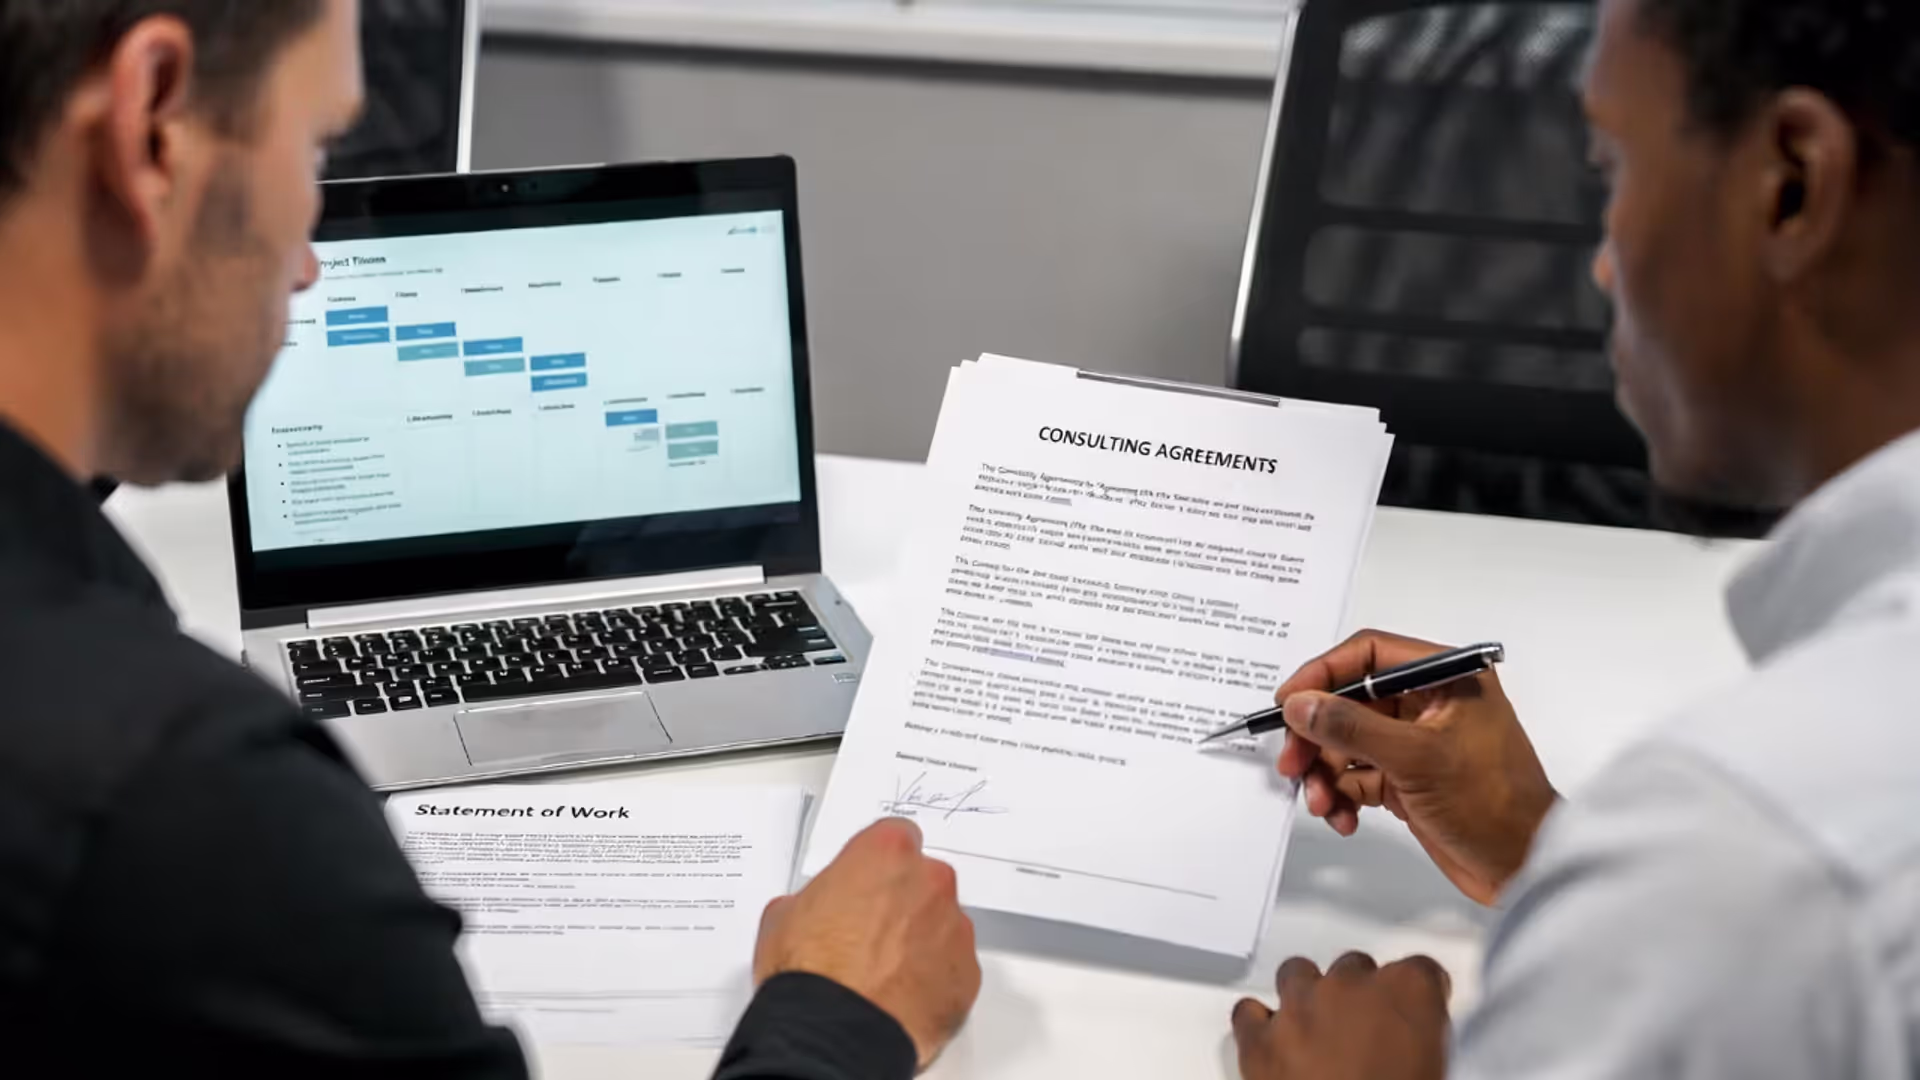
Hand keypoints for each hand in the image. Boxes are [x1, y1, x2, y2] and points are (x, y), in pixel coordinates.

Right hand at [754, 818, 980, 1069]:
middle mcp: (930, 883)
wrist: (833, 1032)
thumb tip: (818, 911)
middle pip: (925, 880)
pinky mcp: (967, 975)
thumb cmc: (809, 972)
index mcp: (887, 853)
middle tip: (871, 934)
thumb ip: (818, 896)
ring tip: (884, 974)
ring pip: (942, 924)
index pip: (896, 837)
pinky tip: (901, 997)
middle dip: (903, 901)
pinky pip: (954, 968)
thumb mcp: (784, 915)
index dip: (879, 864)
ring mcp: (955, 929)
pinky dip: (935, 979)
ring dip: (920, 941)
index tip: (867, 883)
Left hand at [1231, 953, 1449, 1079]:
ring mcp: (1299, 1006)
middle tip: (1363, 1036)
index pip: (1422, 970)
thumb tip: (1413, 1051)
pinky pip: (1249, 1012)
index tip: (1414, 1014)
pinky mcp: (1259, 1038)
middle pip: (1354, 967)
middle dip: (1359, 997)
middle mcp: (1351, 985)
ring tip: (1317, 1032)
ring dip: (1308, 997)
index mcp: (1410, 992)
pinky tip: (1274, 1043)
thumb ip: (1423, 1044)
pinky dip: (1260, 1025)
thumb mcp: (1435, 1072)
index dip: (1416, 997)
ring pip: (1298, 974)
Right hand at [1275, 630, 1557, 903]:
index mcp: (1446, 677)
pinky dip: (1342, 795)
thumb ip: (1352, 727)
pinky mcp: (1408, 777)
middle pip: (1350, 700)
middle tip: (1292, 764)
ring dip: (1326, 772)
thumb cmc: (1492, 805)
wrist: (1525, 869)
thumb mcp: (1416, 759)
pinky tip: (1343, 818)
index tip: (1286, 704)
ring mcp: (1417, 741)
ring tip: (1323, 805)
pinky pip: (1357, 775)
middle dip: (1317, 735)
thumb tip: (1299, 704)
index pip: (1369, 654)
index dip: (1322, 674)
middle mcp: (1430, 701)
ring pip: (1347, 741)